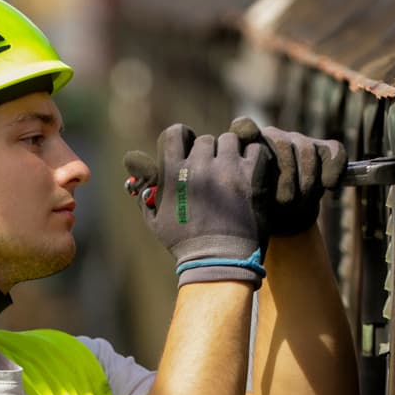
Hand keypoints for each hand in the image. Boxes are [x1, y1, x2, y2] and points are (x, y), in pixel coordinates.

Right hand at [124, 123, 271, 287]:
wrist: (220, 261)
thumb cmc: (185, 245)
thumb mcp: (155, 223)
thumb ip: (145, 199)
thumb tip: (139, 183)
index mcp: (174, 173)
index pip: (175, 133)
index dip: (183, 138)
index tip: (189, 149)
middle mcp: (199, 166)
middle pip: (205, 139)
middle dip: (209, 152)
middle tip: (214, 169)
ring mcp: (227, 169)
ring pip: (230, 140)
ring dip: (231, 152)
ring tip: (233, 170)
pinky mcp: (252, 176)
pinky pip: (255, 150)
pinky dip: (254, 159)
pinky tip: (250, 173)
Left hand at [228, 117, 346, 235]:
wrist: (283, 218)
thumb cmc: (258, 209)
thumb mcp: (245, 201)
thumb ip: (239, 186)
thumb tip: (233, 180)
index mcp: (246, 147)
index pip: (243, 126)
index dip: (247, 131)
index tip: (250, 143)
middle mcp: (270, 137)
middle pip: (280, 142)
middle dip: (286, 175)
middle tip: (284, 202)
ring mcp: (296, 141)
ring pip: (305, 149)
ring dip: (306, 180)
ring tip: (298, 204)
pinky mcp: (322, 149)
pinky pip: (332, 150)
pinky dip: (333, 168)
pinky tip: (329, 186)